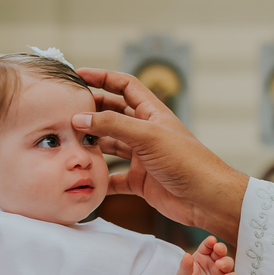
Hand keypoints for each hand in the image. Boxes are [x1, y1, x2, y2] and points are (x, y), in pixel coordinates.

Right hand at [73, 68, 248, 240]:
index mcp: (152, 113)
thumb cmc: (187, 162)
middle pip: (113, 114)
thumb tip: (80, 118)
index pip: (125, 86)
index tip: (78, 75)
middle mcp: (146, 132)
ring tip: (69, 143)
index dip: (103, 77)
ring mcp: (142, 157)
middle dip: (92, 111)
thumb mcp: (148, 137)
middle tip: (66, 112)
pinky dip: (100, 179)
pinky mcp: (140, 181)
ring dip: (92, 144)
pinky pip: (114, 178)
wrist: (206, 199)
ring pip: (110, 145)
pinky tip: (85, 178)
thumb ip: (113, 126)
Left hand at [174, 236, 237, 274]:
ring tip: (219, 264)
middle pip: (221, 251)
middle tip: (218, 249)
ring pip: (228, 263)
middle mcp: (213, 261)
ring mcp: (220, 272)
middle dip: (221, 248)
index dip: (210, 242)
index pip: (208, 246)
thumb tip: (186, 255)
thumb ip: (185, 265)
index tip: (211, 240)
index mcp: (202, 255)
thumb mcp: (182, 274)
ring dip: (226, 262)